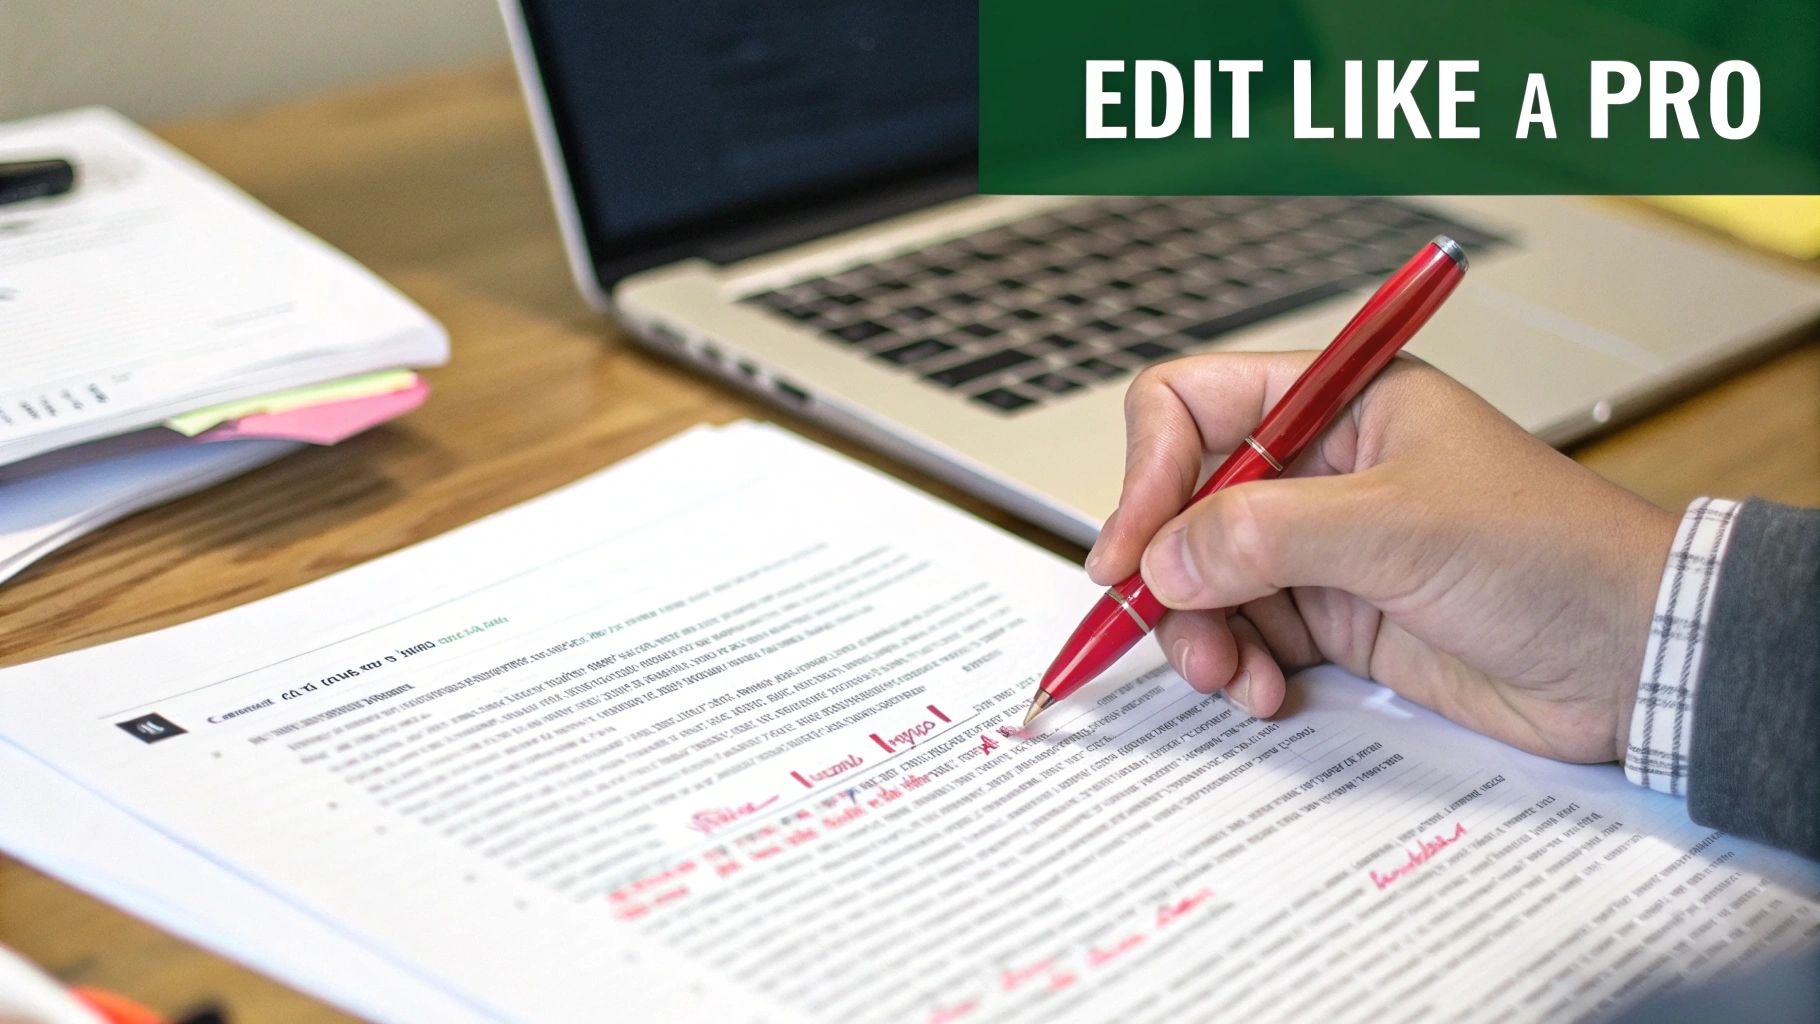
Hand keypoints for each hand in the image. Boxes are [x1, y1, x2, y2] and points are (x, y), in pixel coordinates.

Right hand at [1086, 353, 1677, 763]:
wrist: (1629, 660)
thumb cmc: (1553, 557)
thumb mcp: (1401, 527)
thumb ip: (1267, 534)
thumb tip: (1161, 558)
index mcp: (1335, 403)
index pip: (1191, 407)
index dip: (1146, 472)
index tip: (1132, 550)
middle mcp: (1316, 470)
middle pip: (1180, 504)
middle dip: (1166, 572)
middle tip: (1167, 624)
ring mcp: (1320, 548)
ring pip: (1201, 581)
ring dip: (1198, 634)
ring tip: (1230, 674)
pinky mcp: (1332, 618)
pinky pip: (1243, 637)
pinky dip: (1237, 669)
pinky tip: (1267, 690)